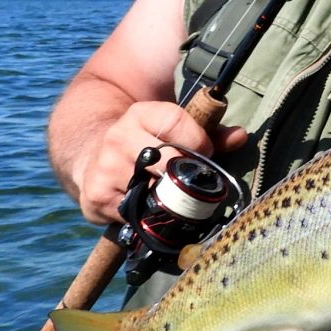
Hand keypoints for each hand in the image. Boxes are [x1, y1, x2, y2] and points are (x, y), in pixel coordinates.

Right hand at [73, 100, 249, 223]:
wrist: (89, 156)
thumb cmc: (146, 143)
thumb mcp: (172, 130)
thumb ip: (210, 133)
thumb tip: (240, 136)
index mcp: (140, 113)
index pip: (176, 122)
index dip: (199, 142)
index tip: (204, 154)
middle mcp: (118, 137)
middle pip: (168, 162)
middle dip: (187, 177)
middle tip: (193, 185)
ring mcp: (104, 168)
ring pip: (154, 192)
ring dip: (170, 202)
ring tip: (173, 199)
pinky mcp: (96, 196)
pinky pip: (136, 215)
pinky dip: (149, 217)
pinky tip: (149, 209)